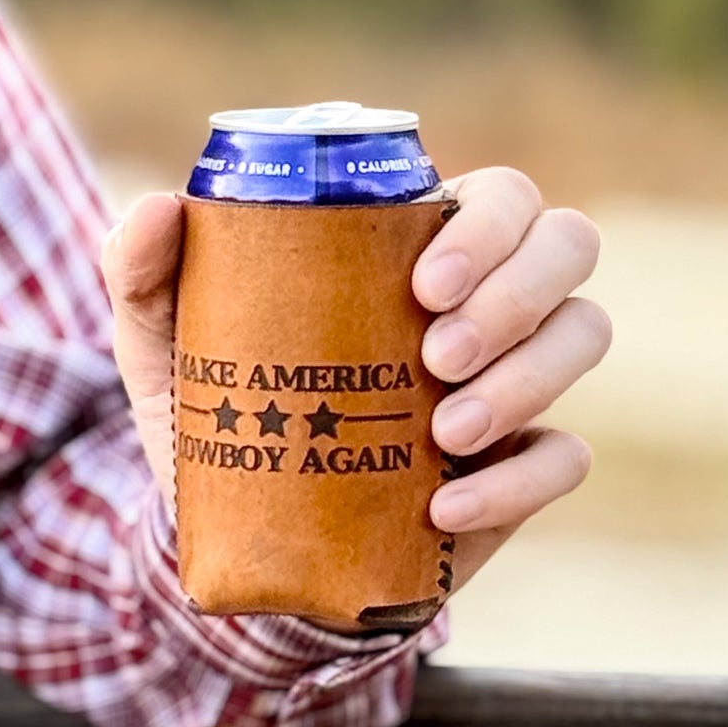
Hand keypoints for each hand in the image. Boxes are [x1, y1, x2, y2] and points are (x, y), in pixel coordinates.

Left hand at [100, 170, 607, 600]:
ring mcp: (513, 380)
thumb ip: (143, 270)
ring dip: (526, 378)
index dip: (490, 225)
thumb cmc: (219, 409)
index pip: (501, 194)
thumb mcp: (165, 342)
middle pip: (568, 245)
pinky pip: (567, 458)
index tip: (424, 283)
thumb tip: (159, 207)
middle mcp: (484, 300)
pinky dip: (516, 482)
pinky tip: (443, 507)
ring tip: (444, 429)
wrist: (242, 532)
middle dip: (517, 293)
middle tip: (435, 352)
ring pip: (584, 334)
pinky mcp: (519, 468)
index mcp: (417, 244)